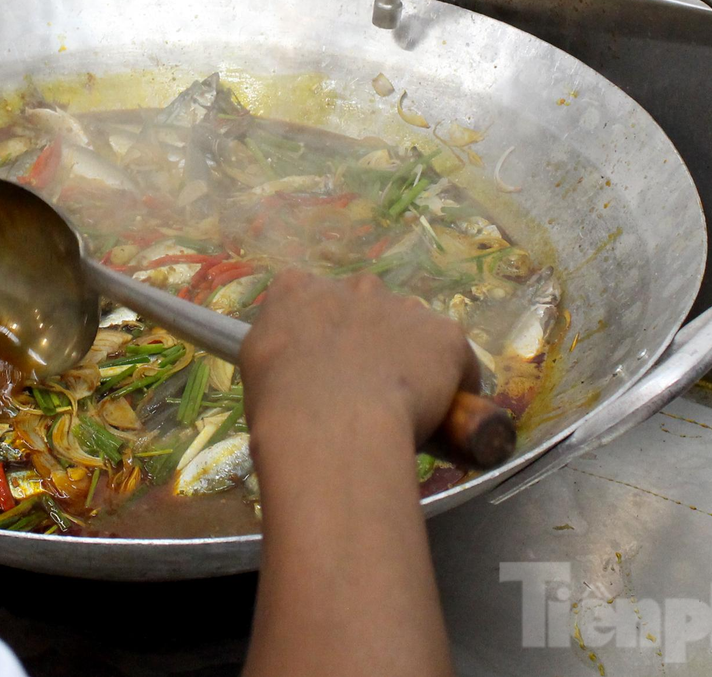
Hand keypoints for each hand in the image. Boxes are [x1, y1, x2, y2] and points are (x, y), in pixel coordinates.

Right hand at [239, 270, 477, 446]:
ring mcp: (404, 306)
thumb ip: (277, 352)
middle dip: (369, 340)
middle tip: (362, 388)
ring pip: (413, 332)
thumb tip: (295, 367)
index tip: (322, 364)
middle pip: (368, 308)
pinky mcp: (446, 334)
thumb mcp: (255, 369)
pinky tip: (443, 418)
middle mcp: (354, 286)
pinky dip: (453, 385)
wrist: (331, 426)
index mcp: (299, 289)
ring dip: (410, 359)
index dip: (321, 333)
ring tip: (401, 407)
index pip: (310, 297)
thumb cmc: (280, 406)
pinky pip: (455, 361)